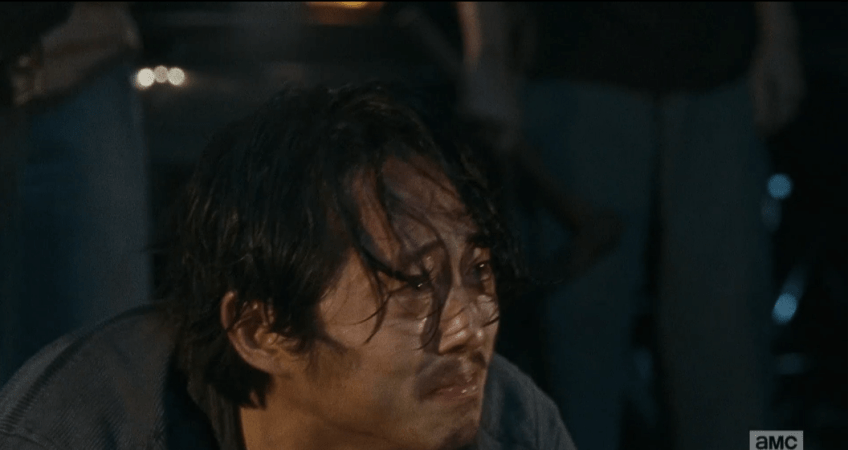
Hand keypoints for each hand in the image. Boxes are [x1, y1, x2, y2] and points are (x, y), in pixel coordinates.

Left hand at [749, 4, 805, 135]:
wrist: (781, 42)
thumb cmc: (766, 61)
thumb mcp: (758, 82)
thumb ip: (761, 105)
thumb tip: (760, 126)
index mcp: (789, 94)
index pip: (780, 120)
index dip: (769, 130)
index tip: (756, 136)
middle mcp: (798, 94)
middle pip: (785, 119)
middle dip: (772, 127)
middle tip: (756, 134)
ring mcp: (799, 91)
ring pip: (787, 113)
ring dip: (774, 120)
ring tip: (758, 125)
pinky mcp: (796, 89)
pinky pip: (788, 106)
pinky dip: (777, 111)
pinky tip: (765, 112)